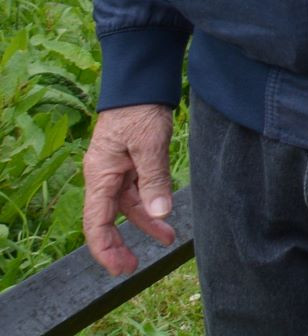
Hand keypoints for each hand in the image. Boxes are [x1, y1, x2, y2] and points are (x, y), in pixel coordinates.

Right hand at [81, 103, 175, 274]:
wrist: (141, 83)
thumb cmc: (139, 111)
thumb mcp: (149, 145)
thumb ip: (154, 180)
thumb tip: (160, 214)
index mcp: (100, 176)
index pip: (96, 222)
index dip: (105, 248)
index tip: (120, 266)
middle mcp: (104, 176)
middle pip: (108, 218)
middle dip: (121, 242)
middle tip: (135, 265)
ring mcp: (117, 169)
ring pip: (128, 205)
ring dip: (145, 221)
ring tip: (168, 238)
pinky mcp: (131, 161)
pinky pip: (138, 190)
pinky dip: (151, 202)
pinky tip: (165, 212)